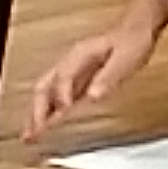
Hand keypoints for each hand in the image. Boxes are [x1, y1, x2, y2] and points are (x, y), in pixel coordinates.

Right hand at [25, 17, 156, 136]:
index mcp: (80, 55)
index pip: (63, 76)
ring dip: (36, 115)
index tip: (64, 112)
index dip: (62, 95)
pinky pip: (55, 99)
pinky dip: (47, 114)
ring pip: (44, 94)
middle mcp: (69, 63)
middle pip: (44, 86)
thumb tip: (93, 95)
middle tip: (34, 132)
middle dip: (37, 110)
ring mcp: (70, 73)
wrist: (137, 32)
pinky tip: (44, 127)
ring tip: (30, 136)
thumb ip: (109, 76)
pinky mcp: (75, 83)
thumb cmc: (132, 42)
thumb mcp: (126, 58)